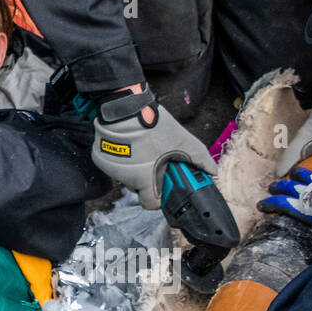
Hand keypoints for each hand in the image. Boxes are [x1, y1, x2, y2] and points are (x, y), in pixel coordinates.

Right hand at [92, 105, 215, 209]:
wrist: (125, 107)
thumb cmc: (153, 126)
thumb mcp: (184, 142)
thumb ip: (201, 160)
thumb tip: (212, 171)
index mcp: (144, 180)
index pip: (150, 203)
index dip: (159, 197)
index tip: (163, 187)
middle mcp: (125, 178)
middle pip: (137, 187)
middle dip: (146, 177)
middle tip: (154, 161)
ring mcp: (110, 168)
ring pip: (125, 175)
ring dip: (133, 167)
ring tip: (141, 148)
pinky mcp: (99, 157)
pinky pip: (113, 163)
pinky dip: (120, 157)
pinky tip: (128, 144)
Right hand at [257, 167, 311, 238]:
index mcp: (302, 209)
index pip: (279, 203)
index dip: (267, 204)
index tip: (260, 205)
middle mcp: (306, 194)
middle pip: (285, 186)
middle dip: (276, 187)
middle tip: (271, 188)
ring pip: (300, 174)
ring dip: (294, 174)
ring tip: (292, 174)